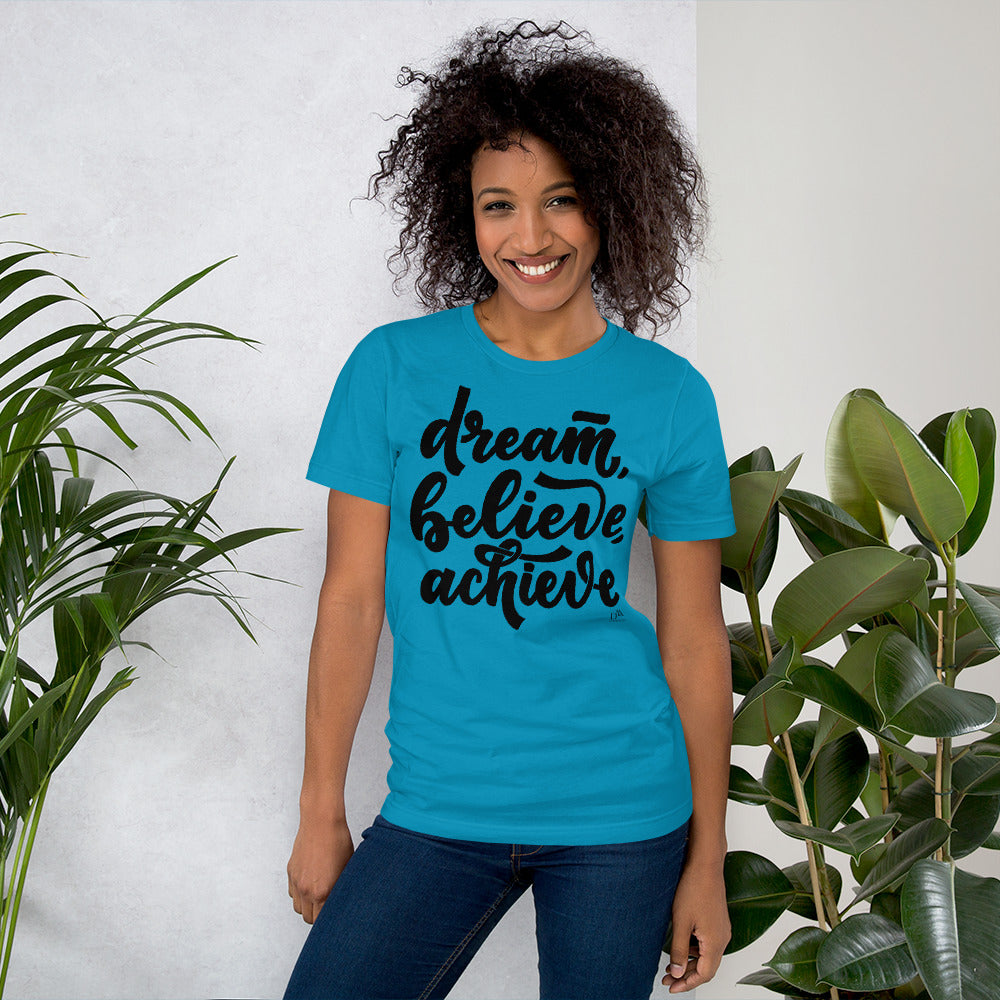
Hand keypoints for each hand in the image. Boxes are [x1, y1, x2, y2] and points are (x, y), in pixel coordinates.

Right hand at [287, 816, 354, 923]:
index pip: (323, 920)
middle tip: (328, 906)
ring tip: (319, 896)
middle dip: (318, 915)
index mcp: (323, 892)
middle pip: (309, 918)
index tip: (336, 916)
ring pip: (298, 907)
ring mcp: (297, 881)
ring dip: (307, 906)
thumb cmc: (338, 841)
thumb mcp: (347, 868)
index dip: (330, 919)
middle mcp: (307, 890)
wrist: (321, 821)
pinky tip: (311, 884)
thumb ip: (342, 889)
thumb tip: (344, 902)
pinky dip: (299, 894)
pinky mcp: (291, 872)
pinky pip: (292, 893)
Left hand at [662, 859, 730, 992]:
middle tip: (667, 978)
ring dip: (690, 962)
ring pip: (707, 956)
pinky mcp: (718, 921)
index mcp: (716, 942)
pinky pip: (708, 944)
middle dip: (686, 975)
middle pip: (707, 967)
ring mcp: (722, 929)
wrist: (705, 865)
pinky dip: (695, 950)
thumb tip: (676, 973)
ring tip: (671, 964)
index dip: (687, 984)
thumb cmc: (694, 889)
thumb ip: (679, 950)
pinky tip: (682, 946)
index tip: (671, 987)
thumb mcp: (681, 922)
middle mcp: (723, 938)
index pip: (704, 975)